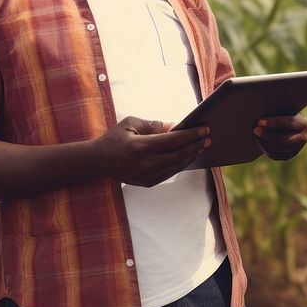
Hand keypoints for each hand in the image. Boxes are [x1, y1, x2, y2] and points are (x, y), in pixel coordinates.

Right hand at [96, 116, 210, 186]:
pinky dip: (181, 163)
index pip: (173, 140)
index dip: (191, 135)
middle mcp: (145, 164)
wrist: (98, 161)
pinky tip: (188, 155)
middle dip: (195, 145)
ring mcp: (146, 176)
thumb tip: (176, 126)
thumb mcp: (131, 123)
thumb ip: (155, 125)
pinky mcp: (147, 183)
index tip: (204, 129)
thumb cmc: (115, 138)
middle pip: (178, 155)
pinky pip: (170, 173)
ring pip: (176, 166)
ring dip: (191, 155)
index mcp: (140, 147)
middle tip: (208, 137)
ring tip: (202, 145)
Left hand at [253, 114, 306, 160]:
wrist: (288, 122)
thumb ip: (276, 111)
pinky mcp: (289, 155)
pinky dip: (265, 149)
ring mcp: (297, 148)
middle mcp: (303, 138)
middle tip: (255, 129)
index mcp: (303, 123)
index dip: (274, 123)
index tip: (260, 121)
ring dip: (264, 142)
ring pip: (278, 149)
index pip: (288, 123)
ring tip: (255, 135)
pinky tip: (259, 141)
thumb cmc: (283, 111)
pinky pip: (275, 156)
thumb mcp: (283, 109)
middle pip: (284, 140)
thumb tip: (260, 111)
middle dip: (267, 135)